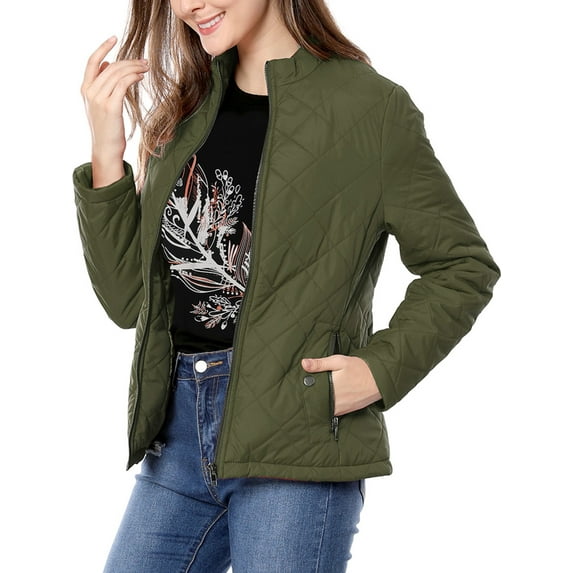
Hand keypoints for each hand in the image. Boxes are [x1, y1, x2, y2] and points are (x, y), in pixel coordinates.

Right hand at [80, 36, 148, 186]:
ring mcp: (99, 99)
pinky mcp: (111, 107)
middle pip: (111, 66)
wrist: (106, 149)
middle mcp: (90, 92)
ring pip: (118, 74)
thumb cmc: (107, 128)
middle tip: (144, 62)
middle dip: (129, 61)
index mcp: (85, 89)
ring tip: (146, 68)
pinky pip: (123, 84)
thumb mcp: (101, 104)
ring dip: (134, 68)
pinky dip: (133, 77)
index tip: (114, 38)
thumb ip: (102, 84)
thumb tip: (109, 64)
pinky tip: (141, 77)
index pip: (92, 62)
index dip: (103, 47)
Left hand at [301, 355, 381, 415]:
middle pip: (317, 403)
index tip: (298, 391)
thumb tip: (304, 364)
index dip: (304, 393)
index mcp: (331, 387)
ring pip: (325, 409)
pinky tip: (327, 402)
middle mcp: (336, 400)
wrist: (379, 378)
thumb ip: (320, 364)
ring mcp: (343, 407)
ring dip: (320, 405)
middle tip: (303, 395)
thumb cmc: (359, 368)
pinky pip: (335, 412)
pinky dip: (330, 408)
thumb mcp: (338, 361)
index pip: (312, 394)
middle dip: (311, 400)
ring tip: (313, 399)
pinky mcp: (348, 410)